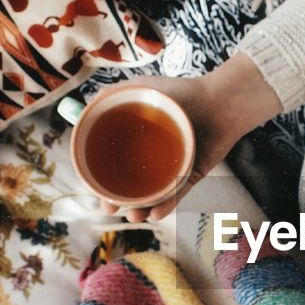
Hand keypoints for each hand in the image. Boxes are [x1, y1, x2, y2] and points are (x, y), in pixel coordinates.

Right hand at [98, 53, 282, 222]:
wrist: (219, 100)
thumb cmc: (181, 92)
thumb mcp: (142, 88)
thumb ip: (112, 95)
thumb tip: (85, 107)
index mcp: (139, 141)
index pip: (116, 166)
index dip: (103, 182)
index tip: (95, 192)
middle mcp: (154, 155)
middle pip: (132, 185)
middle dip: (119, 202)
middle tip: (110, 209)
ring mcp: (174, 167)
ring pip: (154, 195)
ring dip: (142, 210)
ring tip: (135, 216)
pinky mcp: (193, 174)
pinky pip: (178, 194)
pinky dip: (167, 205)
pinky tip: (156, 212)